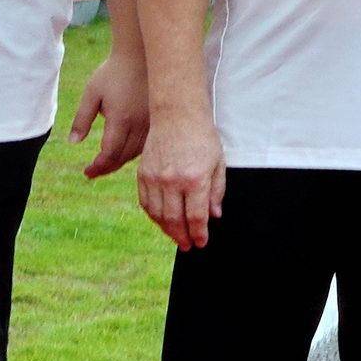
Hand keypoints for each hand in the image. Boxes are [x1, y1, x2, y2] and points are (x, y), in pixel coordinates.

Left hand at [67, 54, 151, 178]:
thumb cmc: (113, 73)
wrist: (140, 56)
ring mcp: (151, 122)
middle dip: (107, 168)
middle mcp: (139, 124)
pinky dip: (134, 153)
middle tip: (93, 172)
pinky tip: (125, 152)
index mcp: (121, 119)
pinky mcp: (158, 119)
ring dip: (121, 161)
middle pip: (124, 157)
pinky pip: (147, 144)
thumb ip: (82, 119)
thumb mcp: (91, 94)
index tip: (87, 172)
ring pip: (137, 153)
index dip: (98, 166)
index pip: (110, 153)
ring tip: (107, 165)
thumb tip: (73, 142)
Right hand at [136, 108, 226, 251]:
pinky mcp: (142, 174)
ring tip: (176, 236)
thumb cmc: (202, 137)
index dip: (198, 233)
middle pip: (175, 220)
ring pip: (158, 214)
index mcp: (195, 179)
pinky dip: (153, 215)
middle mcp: (172, 181)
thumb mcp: (218, 163)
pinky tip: (161, 220)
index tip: (201, 243)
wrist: (177, 115)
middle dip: (182, 237)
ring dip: (167, 229)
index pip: (196, 216)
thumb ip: (216, 191)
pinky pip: (145, 202)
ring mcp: (155, 178)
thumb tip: (214, 216)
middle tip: (188, 246)